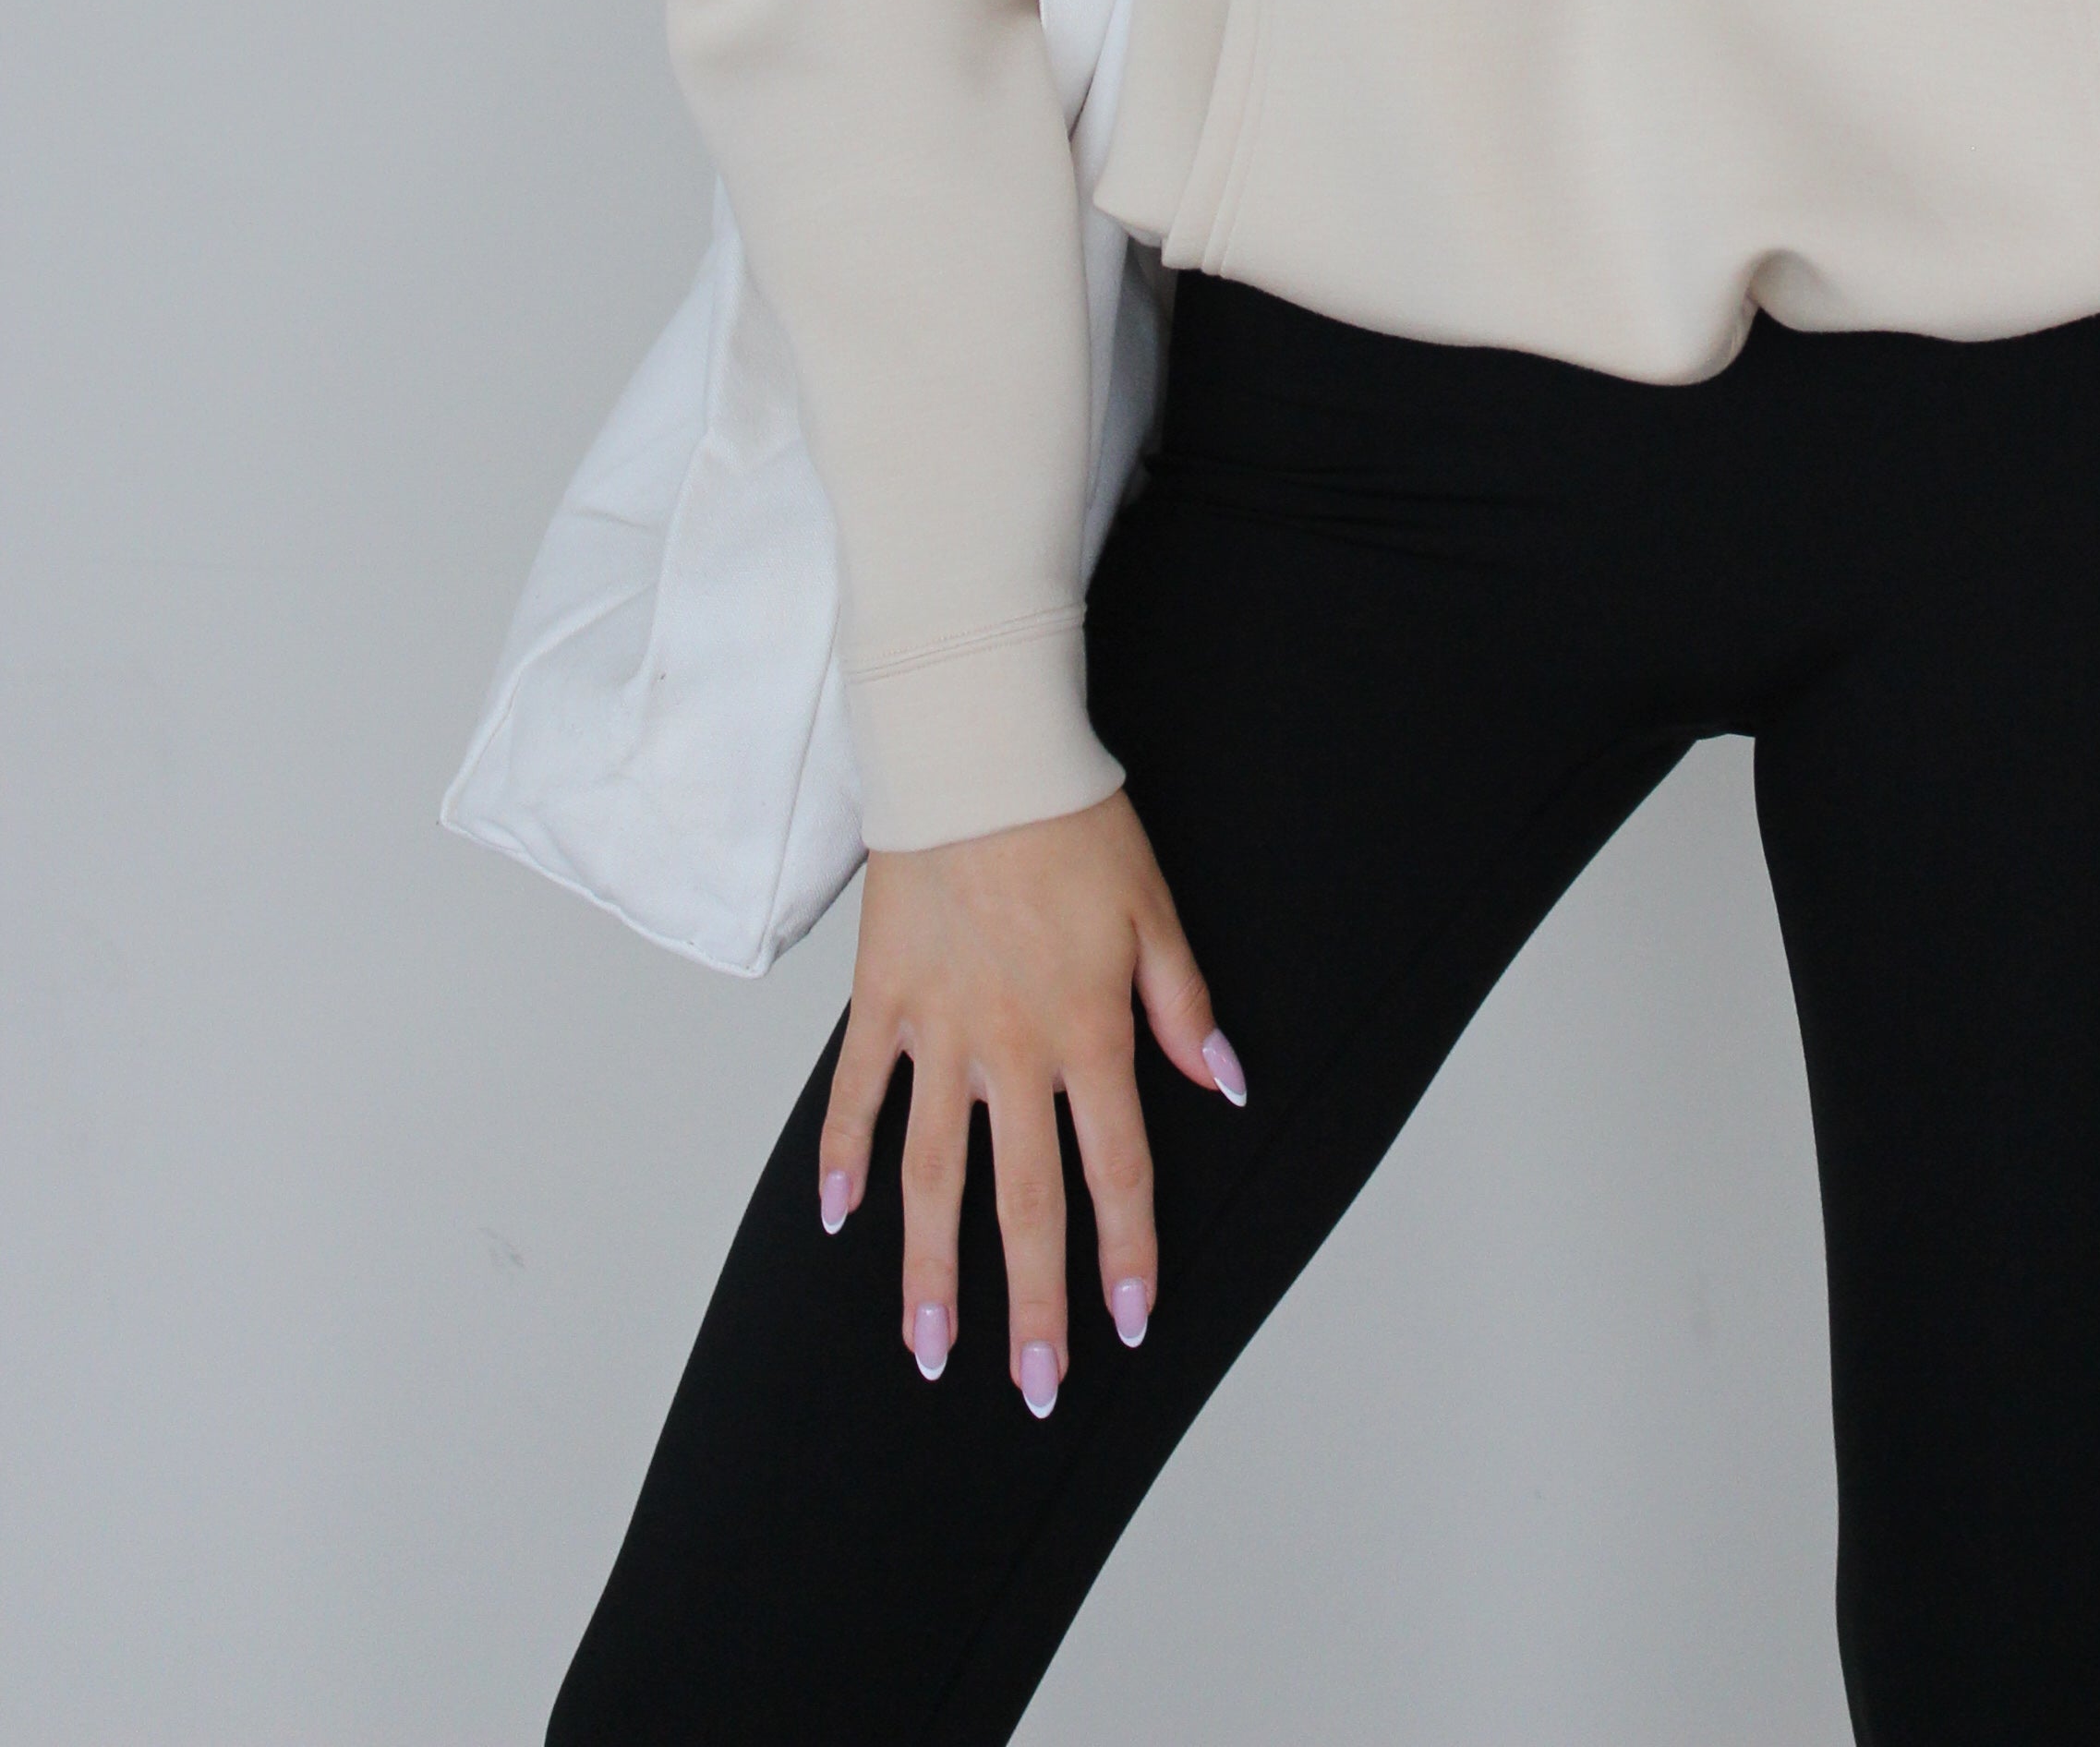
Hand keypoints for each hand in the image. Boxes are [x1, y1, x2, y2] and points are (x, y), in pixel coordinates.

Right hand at [819, 795, 1246, 1408]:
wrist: (977, 753)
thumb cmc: (1073, 823)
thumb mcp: (1154, 909)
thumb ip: (1184, 1005)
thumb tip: (1224, 1083)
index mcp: (1087, 1030)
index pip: (1113, 1168)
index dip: (1125, 1251)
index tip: (1127, 1325)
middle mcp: (1010, 1049)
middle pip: (1022, 1200)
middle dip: (1031, 1303)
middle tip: (1031, 1385)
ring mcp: (937, 1031)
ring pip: (932, 1174)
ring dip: (932, 1270)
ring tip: (929, 1350)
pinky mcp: (881, 1000)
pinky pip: (856, 1095)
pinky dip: (841, 1157)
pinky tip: (835, 1219)